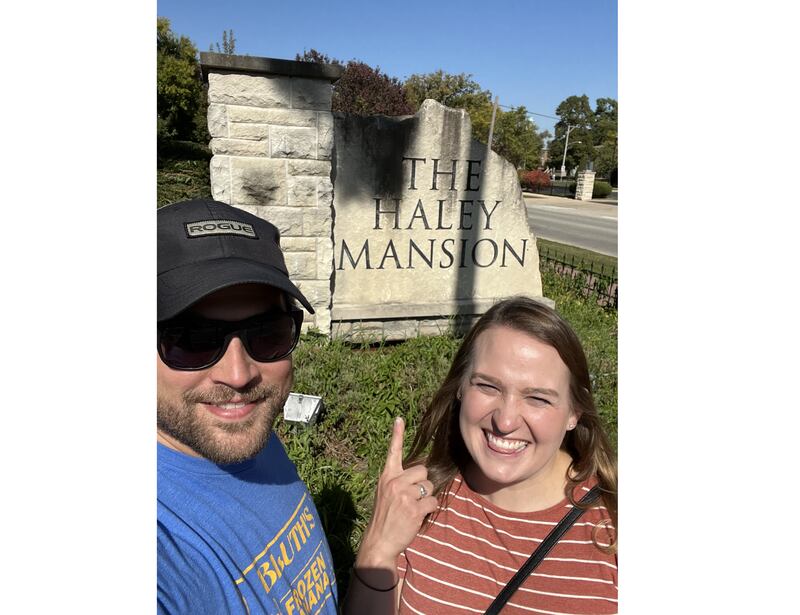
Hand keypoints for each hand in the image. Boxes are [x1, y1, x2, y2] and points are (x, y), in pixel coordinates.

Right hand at [355, 417, 438, 568]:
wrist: (378, 542)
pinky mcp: (414, 508)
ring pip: (429, 486)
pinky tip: (418, 517)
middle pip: (422, 470)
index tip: (399, 419)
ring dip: (426, 498)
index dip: (397, 434)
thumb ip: (399, 481)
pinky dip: (429, 509)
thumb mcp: (385, 494)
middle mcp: (394, 482)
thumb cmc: (385, 518)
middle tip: (412, 499)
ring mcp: (404, 495)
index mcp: (386, 476)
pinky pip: (433, 501)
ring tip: (413, 509)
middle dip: (423, 484)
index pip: (393, 452)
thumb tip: (422, 472)